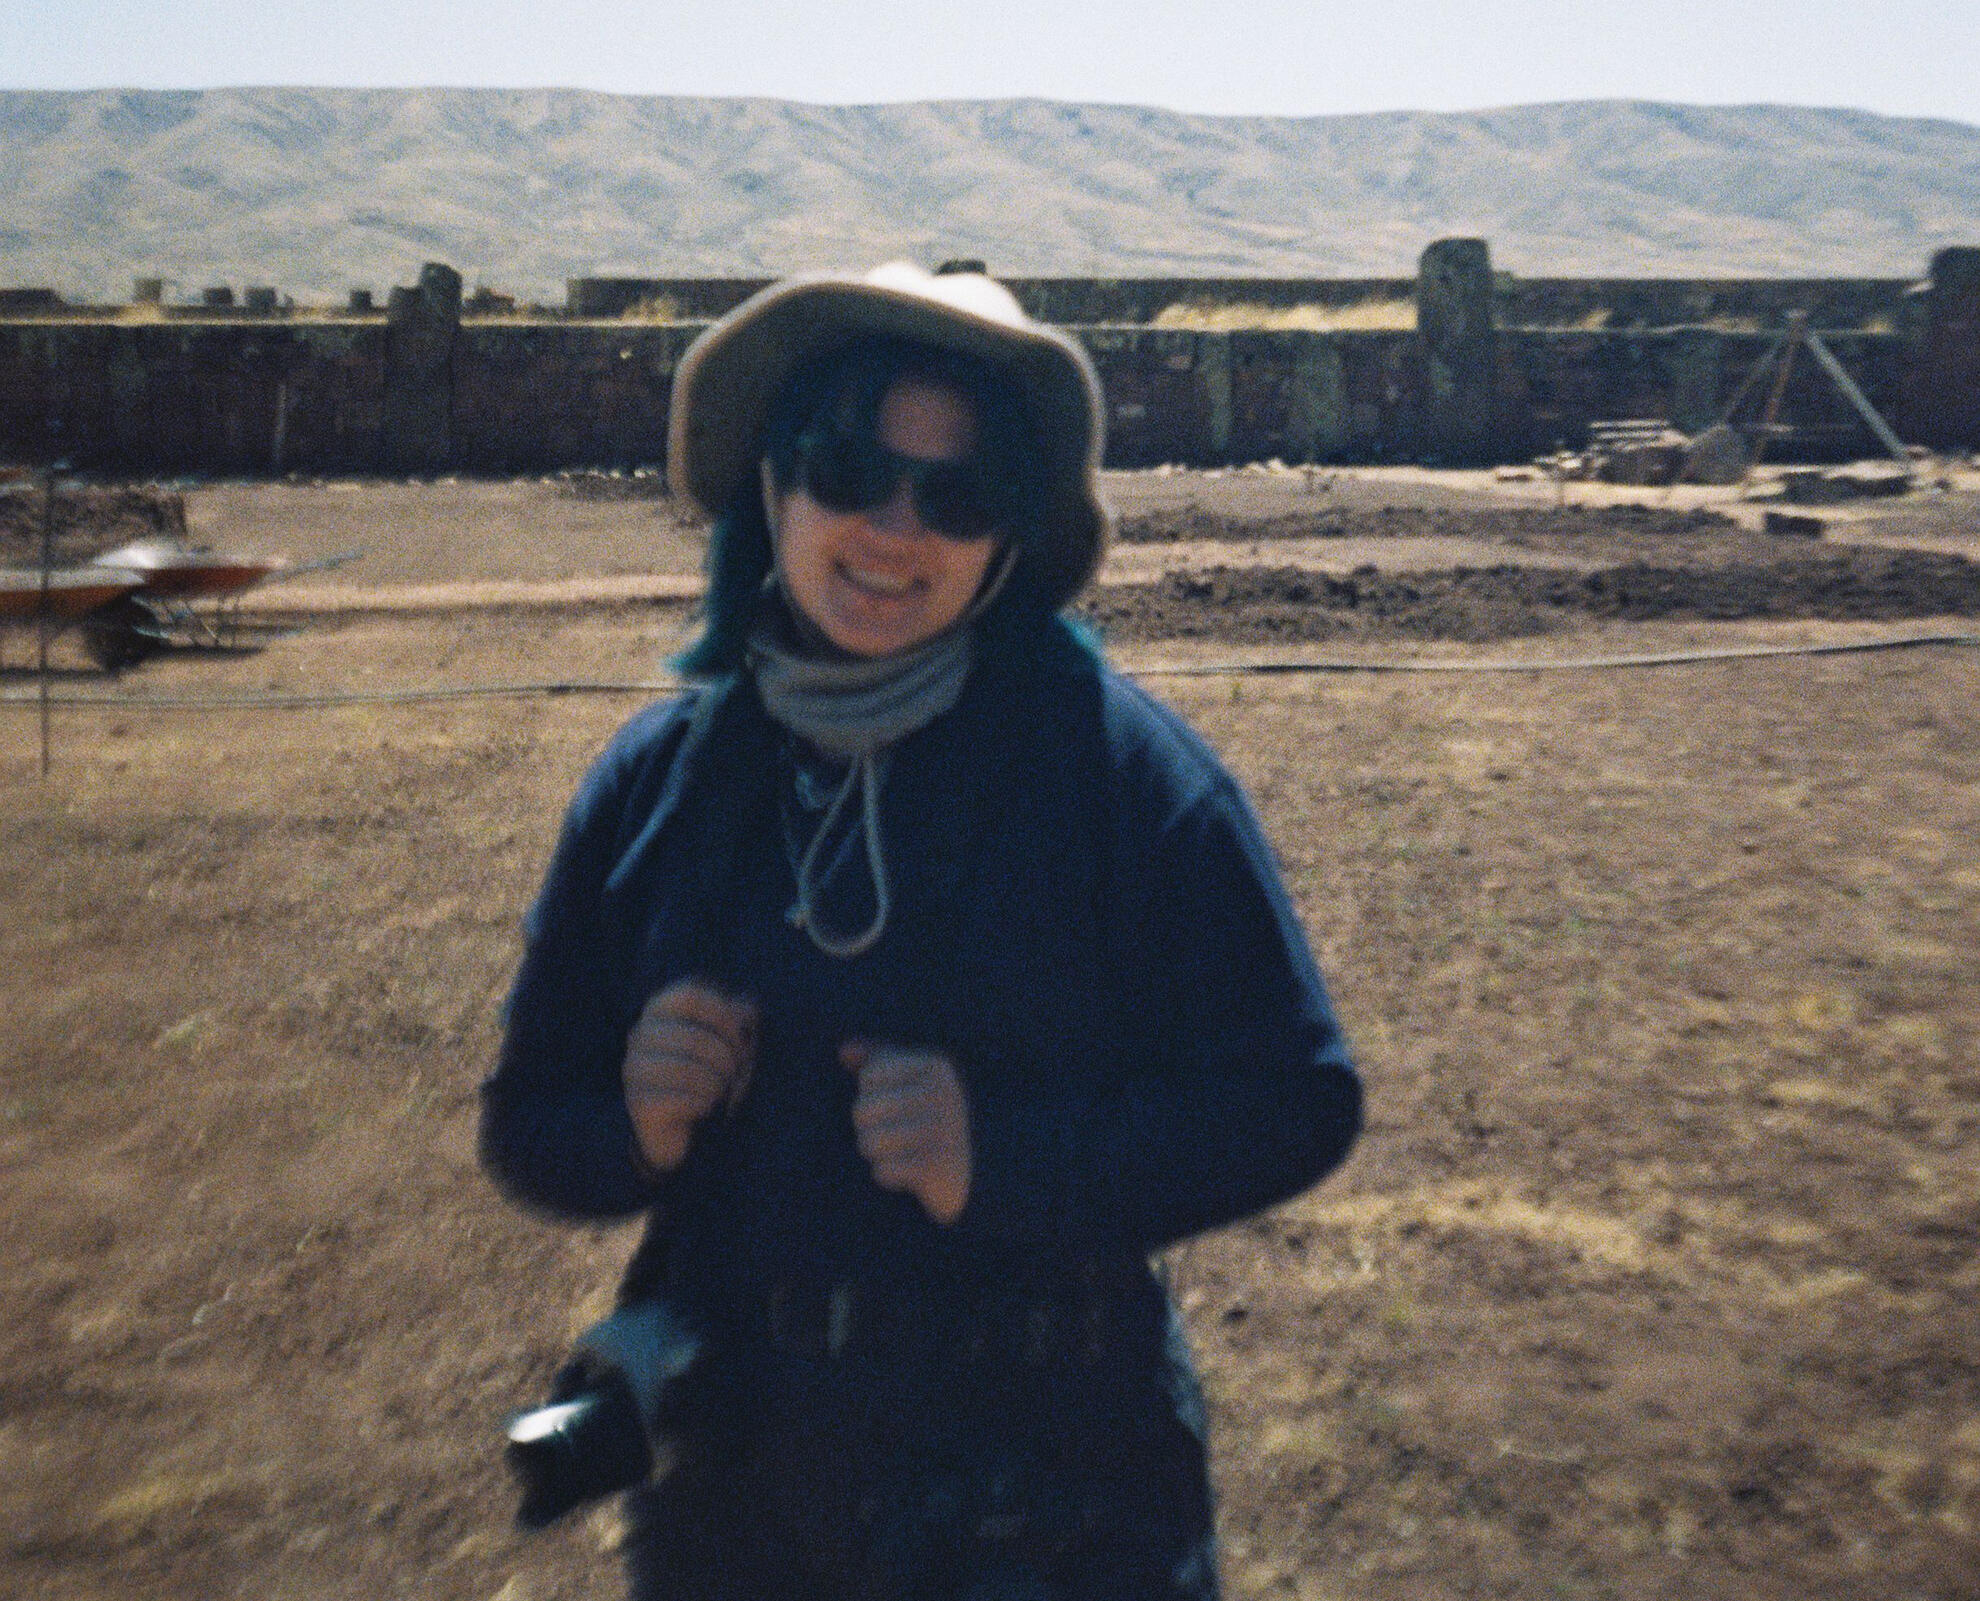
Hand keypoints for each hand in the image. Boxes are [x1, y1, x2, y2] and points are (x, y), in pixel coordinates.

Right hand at [623, 980, 757, 1174]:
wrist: (685, 1130)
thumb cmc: (710, 1075)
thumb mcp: (730, 1041)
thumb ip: (739, 1019)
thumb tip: (747, 1008)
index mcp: (660, 1009)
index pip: (690, 995)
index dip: (723, 1015)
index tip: (741, 1037)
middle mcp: (640, 1034)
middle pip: (693, 1037)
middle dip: (726, 1058)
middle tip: (735, 1073)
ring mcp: (634, 1068)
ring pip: (685, 1070)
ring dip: (716, 1083)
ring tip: (721, 1090)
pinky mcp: (637, 1102)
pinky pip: (678, 1099)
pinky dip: (703, 1104)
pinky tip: (706, 1107)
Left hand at [843, 1041, 971, 1225]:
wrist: (976, 1171)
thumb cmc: (932, 1117)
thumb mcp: (911, 1079)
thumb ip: (879, 1059)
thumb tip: (845, 1051)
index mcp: (938, 1066)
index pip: (869, 1076)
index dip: (871, 1093)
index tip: (894, 1102)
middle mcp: (944, 1095)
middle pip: (863, 1109)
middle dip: (868, 1127)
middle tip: (889, 1132)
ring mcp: (942, 1132)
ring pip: (869, 1143)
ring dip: (876, 1152)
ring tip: (896, 1151)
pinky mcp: (937, 1168)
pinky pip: (882, 1171)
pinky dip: (888, 1174)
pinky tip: (907, 1172)